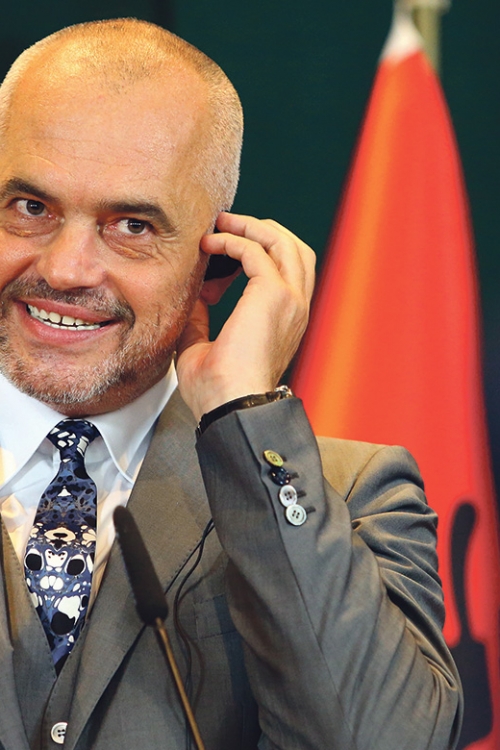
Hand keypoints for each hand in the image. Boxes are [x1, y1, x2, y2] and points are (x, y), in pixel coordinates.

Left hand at [176, 212, 315, 420]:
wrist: (231, 405)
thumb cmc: (218, 389)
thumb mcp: (202, 343)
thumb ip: (201, 315)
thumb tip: (191, 292)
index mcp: (287, 322)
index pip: (286, 273)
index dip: (255, 256)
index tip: (218, 262)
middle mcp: (295, 308)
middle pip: (294, 249)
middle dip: (260, 230)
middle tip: (226, 224)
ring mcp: (290, 299)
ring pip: (282, 241)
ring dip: (249, 227)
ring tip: (220, 223)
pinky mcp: (274, 293)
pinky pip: (255, 250)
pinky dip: (231, 241)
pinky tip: (209, 244)